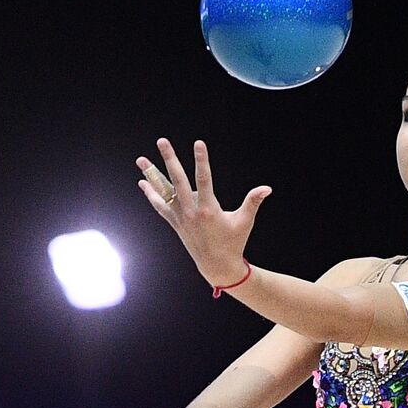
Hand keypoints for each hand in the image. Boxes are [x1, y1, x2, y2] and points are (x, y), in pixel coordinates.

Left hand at [135, 137, 271, 286]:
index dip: (202, 160)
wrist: (217, 266)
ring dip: (151, 175)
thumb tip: (267, 188)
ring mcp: (181, 217)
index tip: (199, 143)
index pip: (204, 179)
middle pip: (178, 180)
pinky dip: (151, 194)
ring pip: (164, 192)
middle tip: (162, 141)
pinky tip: (143, 182)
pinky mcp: (176, 223)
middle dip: (169, 159)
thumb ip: (253, 202)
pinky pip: (160, 206)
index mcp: (209, 209)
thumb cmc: (234, 242)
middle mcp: (191, 212)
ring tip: (141, 159)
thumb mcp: (245, 221)